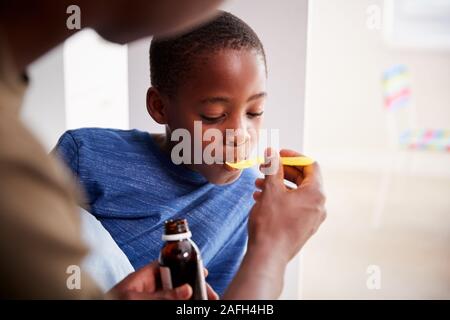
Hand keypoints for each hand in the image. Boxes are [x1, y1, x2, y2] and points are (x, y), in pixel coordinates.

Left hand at [108, 261, 218, 299]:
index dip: (188, 266)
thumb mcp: (137, 297)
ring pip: (177, 294)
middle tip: (210, 295)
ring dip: (190, 296)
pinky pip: (171, 300)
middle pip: (179, 282)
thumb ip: (162, 294)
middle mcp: (152, 285)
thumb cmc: (110, 301)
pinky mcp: (152, 302)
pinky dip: (182, 301)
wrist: (95, 301)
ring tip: (204, 300)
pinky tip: (191, 302)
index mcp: (147, 275)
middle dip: (195, 286)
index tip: (203, 272)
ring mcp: (152, 295)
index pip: (172, 265)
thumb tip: (187, 289)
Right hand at [250, 148, 326, 263]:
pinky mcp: (303, 227)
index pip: (310, 165)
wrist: (268, 255)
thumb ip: (273, 168)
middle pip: (304, 179)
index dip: (293, 157)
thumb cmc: (271, 224)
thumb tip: (272, 153)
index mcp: (316, 194)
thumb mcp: (271, 190)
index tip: (278, 155)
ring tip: (259, 184)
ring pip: (297, 193)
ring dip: (278, 185)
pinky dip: (281, 198)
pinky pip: (295, 206)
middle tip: (265, 168)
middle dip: (283, 171)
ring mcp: (312, 218)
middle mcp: (319, 206)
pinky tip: (262, 199)